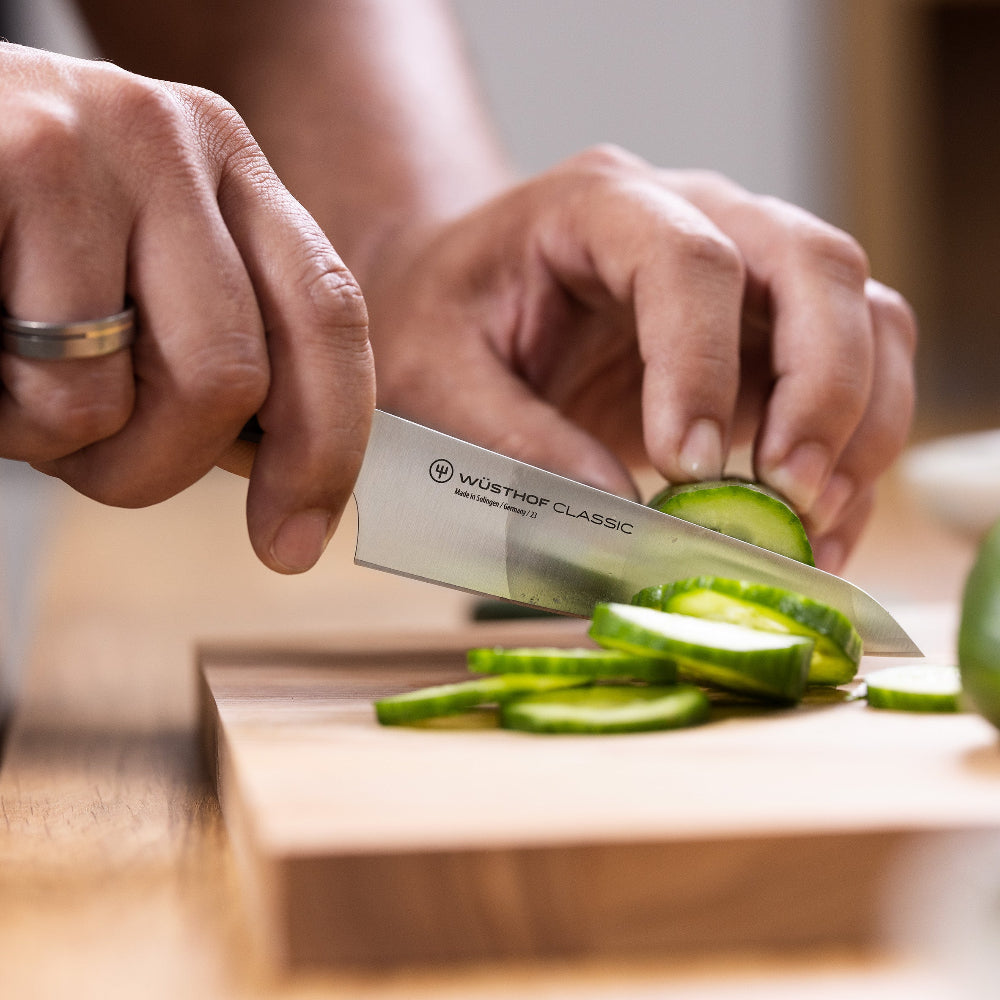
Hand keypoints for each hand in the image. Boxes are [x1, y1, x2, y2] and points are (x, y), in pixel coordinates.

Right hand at [0, 44, 374, 571]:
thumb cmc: (16, 234)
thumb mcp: (137, 264)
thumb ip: (216, 339)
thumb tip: (276, 462)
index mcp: (229, 166)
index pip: (328, 315)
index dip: (328, 447)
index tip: (295, 542)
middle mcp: (170, 140)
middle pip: (231, 375)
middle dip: (161, 464)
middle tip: (91, 458)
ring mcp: (78, 147)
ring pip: (114, 398)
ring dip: (58, 440)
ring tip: (8, 375)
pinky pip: (35, 382)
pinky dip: (0, 418)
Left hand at [362, 145, 915, 572]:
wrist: (459, 293)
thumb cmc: (440, 321)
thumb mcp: (436, 378)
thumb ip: (517, 442)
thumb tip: (624, 521)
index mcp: (598, 205)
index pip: (688, 260)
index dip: (700, 362)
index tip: (684, 466)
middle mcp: (696, 216)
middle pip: (814, 266)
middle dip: (824, 388)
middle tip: (791, 495)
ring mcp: (746, 269)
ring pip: (864, 314)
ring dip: (863, 424)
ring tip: (813, 526)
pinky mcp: (767, 332)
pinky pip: (854, 373)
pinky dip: (856, 452)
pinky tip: (817, 525)